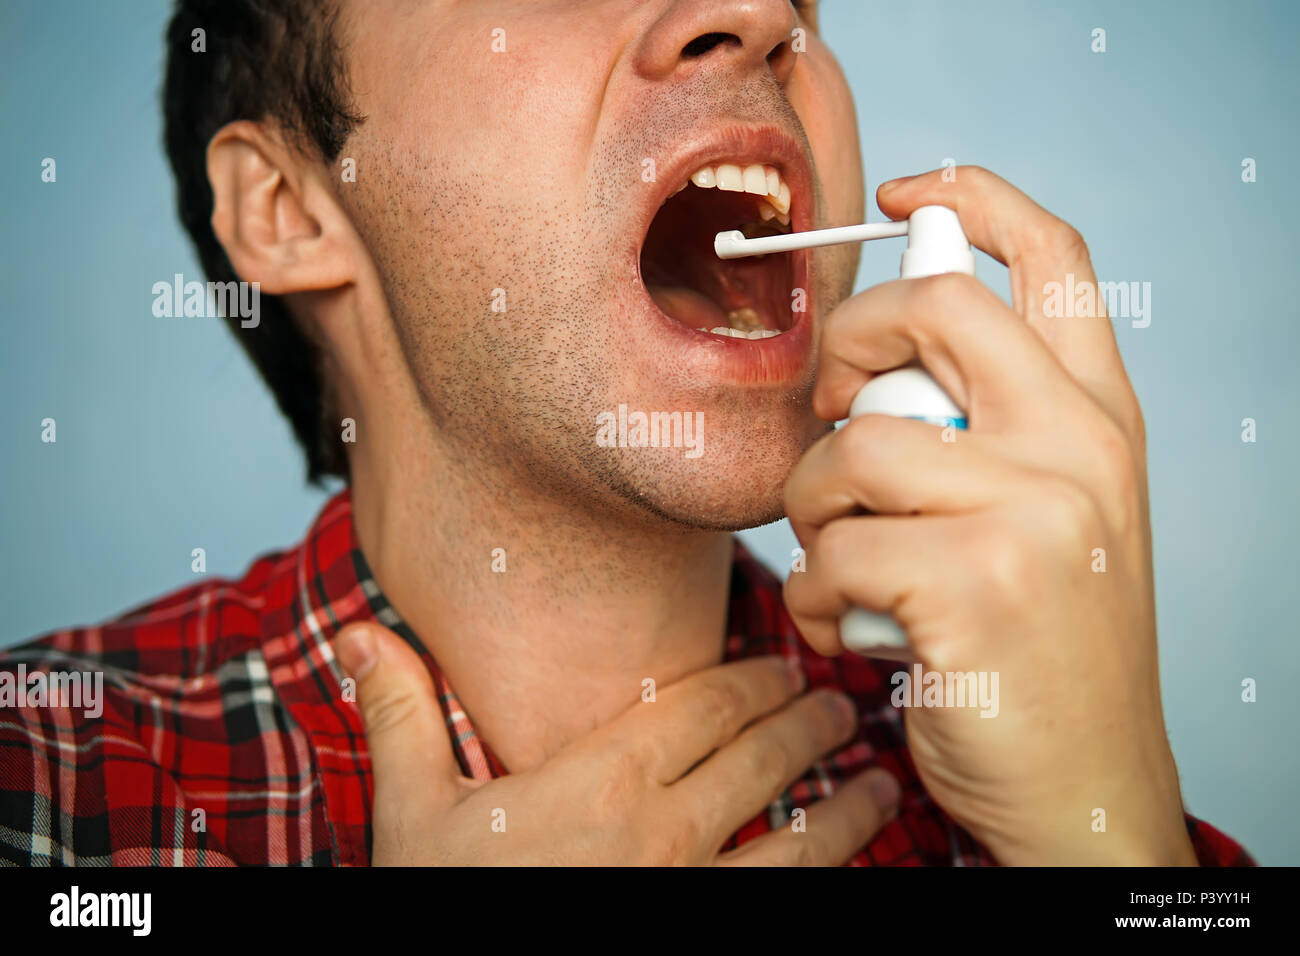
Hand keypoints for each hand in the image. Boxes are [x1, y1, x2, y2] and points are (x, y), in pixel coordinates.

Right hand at [333, 623, 899, 864]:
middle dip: (810, 724)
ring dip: (848, 806)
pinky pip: (790, 905)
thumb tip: (360, 635)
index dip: (754, 679)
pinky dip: (833, 880)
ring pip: (801, 842)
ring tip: (880, 785)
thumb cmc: (445, 902)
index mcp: (602, 780)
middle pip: (763, 758)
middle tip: (841, 706)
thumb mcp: (414, 812)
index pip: (706, 705)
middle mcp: (665, 833)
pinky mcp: (707, 937)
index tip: (783, 667)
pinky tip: (857, 868)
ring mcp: (696, 896)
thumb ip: (403, 716)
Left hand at [784, 167, 1195, 864]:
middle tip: (837, 412)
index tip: (905, 192)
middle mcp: (1080, 446)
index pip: (1054, 258)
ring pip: (853, 445)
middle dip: (847, 345)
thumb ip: (990, 431)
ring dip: (816, 507)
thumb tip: (877, 365)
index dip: (974, 198)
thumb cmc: (1042, 647)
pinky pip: (833, 546)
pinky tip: (851, 624)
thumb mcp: (1049, 518)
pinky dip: (816, 592)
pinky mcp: (973, 581)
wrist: (1084, 785)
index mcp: (1101, 419)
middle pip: (929, 307)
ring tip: (846, 560)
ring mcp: (1033, 509)